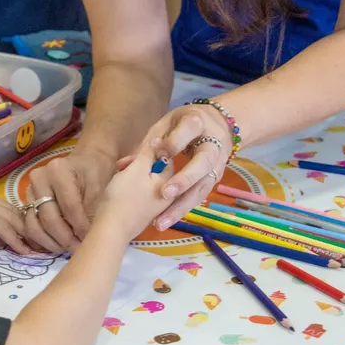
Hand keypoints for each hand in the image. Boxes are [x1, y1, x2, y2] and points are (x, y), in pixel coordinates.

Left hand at [0, 190, 31, 259]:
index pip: (3, 226)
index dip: (17, 241)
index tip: (28, 254)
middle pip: (11, 215)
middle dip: (25, 230)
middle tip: (38, 245)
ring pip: (8, 208)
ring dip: (21, 221)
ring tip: (32, 237)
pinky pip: (1, 205)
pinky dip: (12, 215)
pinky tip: (18, 225)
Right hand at [21, 147, 116, 253]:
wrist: (87, 161)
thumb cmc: (97, 172)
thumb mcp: (102, 187)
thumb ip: (94, 210)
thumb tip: (89, 238)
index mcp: (57, 170)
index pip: (69, 207)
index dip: (81, 227)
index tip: (93, 240)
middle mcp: (38, 179)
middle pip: (49, 218)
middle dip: (66, 238)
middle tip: (80, 250)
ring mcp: (29, 191)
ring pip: (34, 225)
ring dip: (52, 243)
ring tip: (69, 249)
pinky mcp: (26, 203)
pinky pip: (30, 226)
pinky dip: (42, 239)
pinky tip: (58, 245)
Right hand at [93, 141, 172, 241]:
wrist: (111, 228)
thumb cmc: (123, 196)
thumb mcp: (135, 170)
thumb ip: (148, 154)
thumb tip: (160, 140)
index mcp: (169, 182)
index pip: (168, 159)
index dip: (152, 151)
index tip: (136, 151)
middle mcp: (167, 195)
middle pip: (157, 172)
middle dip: (140, 164)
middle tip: (121, 163)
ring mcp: (155, 207)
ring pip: (148, 183)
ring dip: (134, 175)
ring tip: (118, 173)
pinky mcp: (143, 214)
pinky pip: (142, 194)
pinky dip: (133, 187)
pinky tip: (119, 187)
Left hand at [117, 103, 231, 231]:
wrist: (220, 123)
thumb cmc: (185, 123)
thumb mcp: (167, 123)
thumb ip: (148, 142)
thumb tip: (124, 164)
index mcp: (199, 123)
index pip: (190, 129)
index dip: (175, 141)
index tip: (161, 150)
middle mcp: (212, 146)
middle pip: (202, 163)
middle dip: (185, 179)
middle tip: (165, 193)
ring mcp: (216, 165)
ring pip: (201, 187)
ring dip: (181, 205)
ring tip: (161, 221)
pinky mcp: (214, 179)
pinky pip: (198, 196)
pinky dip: (182, 209)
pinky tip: (166, 221)